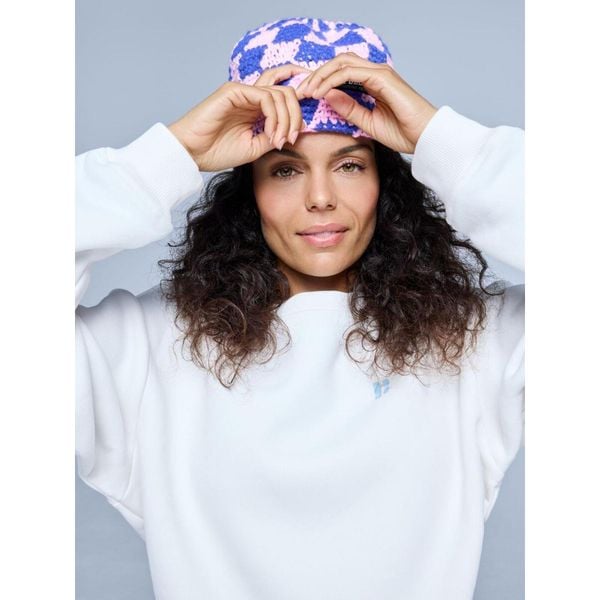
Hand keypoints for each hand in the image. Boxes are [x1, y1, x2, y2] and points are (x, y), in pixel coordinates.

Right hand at [167, 65, 308, 170]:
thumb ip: (274, 135)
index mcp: (256, 108)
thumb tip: (296, 130)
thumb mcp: (255, 147)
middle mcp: (251, 96)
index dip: (297, 114)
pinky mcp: (234, 91)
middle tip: (290, 139)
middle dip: (295, 116)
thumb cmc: (217, 151)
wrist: (191, 153)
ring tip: (278, 140)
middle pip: (287, 93)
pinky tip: (269, 133)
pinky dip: (273, 116)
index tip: (294, 139)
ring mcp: (243, 91)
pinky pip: (265, 96)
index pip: (285, 98)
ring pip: (279, 94)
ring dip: (285, 120)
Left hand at [295, 53, 437, 153]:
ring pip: (342, 63)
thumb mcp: (367, 122)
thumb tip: (327, 96)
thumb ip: (348, 108)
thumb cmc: (402, 132)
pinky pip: (350, 72)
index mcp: (371, 83)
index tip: (305, 96)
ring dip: (321, 75)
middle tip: (300, 91)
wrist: (424, 137)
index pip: (340, 73)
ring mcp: (379, 72)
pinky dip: (332, 80)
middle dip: (316, 75)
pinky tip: (321, 92)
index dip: (320, 81)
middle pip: (338, 63)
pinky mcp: (382, 77)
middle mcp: (374, 73)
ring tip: (307, 91)